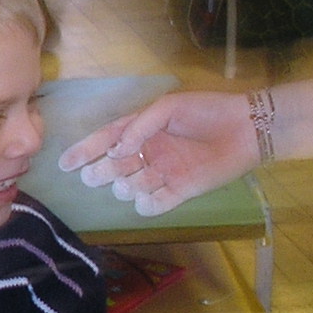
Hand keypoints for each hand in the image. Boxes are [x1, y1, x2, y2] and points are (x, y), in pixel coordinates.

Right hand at [56, 90, 258, 215]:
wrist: (246, 128)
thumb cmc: (206, 111)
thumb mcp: (168, 108)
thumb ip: (139, 127)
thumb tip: (115, 151)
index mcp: (141, 130)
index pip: (106, 140)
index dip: (85, 151)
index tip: (66, 165)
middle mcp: (148, 152)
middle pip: (114, 167)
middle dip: (101, 172)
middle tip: (97, 176)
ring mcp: (164, 172)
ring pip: (131, 186)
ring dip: (124, 187)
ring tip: (127, 182)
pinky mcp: (181, 190)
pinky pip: (157, 204)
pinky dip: (148, 205)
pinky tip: (146, 200)